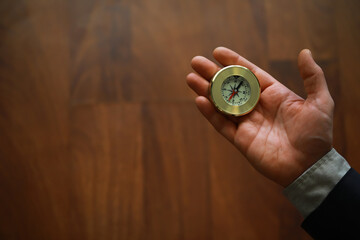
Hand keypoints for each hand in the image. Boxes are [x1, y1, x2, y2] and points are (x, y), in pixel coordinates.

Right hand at [186, 47, 333, 186]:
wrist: (309, 167)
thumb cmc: (316, 135)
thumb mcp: (321, 102)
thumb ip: (313, 77)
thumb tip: (305, 52)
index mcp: (273, 94)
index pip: (249, 73)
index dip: (233, 62)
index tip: (217, 52)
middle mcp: (257, 106)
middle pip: (230, 86)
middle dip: (213, 74)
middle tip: (196, 62)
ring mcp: (247, 123)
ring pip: (222, 103)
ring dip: (205, 90)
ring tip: (190, 78)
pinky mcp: (241, 140)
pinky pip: (222, 125)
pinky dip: (210, 114)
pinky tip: (199, 101)